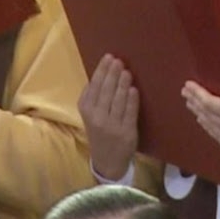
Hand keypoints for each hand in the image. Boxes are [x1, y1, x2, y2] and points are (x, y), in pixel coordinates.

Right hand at [79, 54, 139, 181]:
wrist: (107, 161)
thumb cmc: (99, 132)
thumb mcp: (90, 115)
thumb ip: (94, 96)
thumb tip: (104, 71)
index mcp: (86, 110)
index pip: (94, 86)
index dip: (101, 70)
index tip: (108, 57)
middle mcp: (97, 117)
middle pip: (105, 91)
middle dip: (112, 74)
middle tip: (119, 61)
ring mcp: (112, 126)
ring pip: (117, 100)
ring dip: (122, 84)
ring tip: (127, 71)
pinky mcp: (126, 133)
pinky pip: (130, 113)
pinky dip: (132, 100)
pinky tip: (134, 90)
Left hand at [182, 53, 219, 171]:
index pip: (211, 103)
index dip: (198, 94)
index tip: (188, 85)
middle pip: (207, 115)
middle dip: (195, 102)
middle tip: (185, 92)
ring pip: (210, 128)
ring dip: (200, 115)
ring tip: (192, 105)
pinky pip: (218, 140)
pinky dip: (209, 129)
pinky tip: (207, 123)